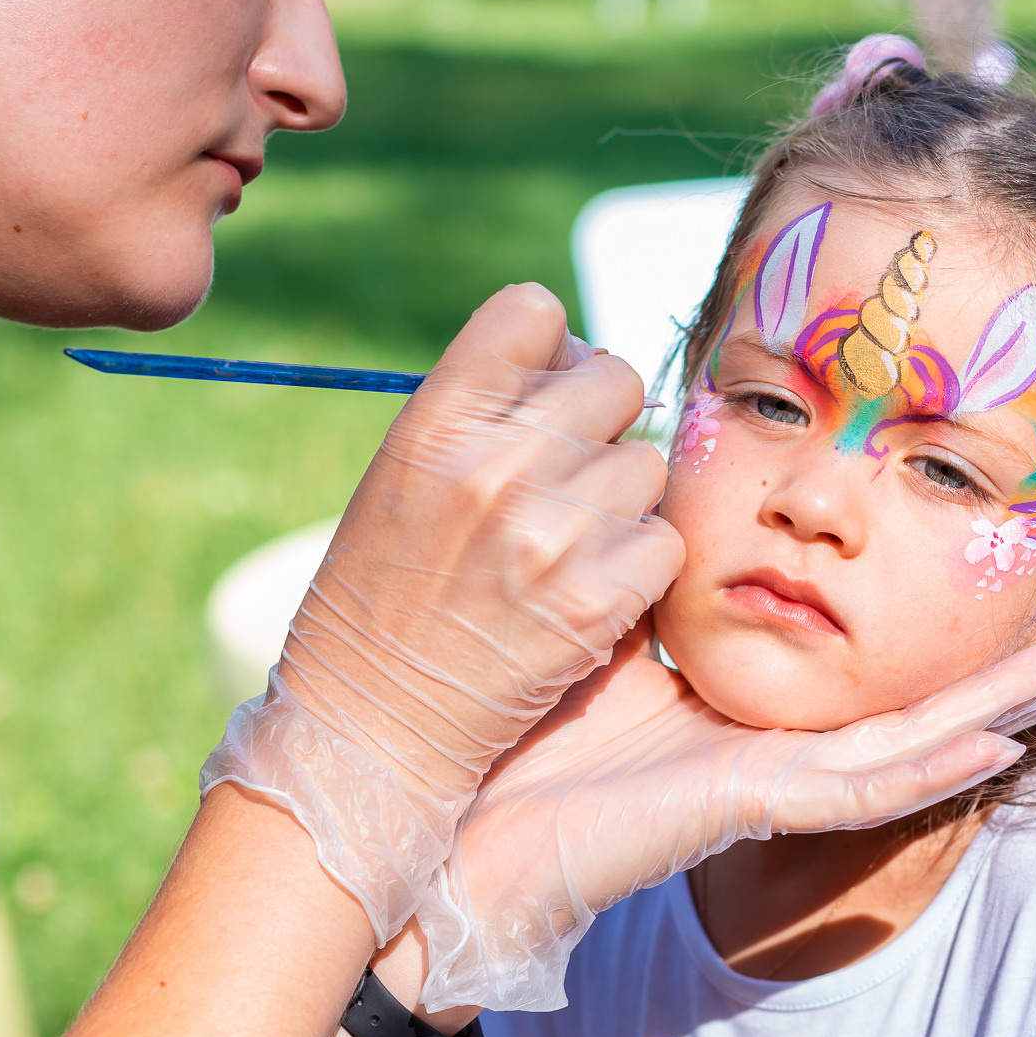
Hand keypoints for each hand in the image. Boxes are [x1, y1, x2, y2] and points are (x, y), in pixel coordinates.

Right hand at [201, 285, 684, 944]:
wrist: (371, 725)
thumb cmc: (382, 593)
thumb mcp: (404, 474)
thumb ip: (487, 410)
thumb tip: (581, 357)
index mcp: (435, 421)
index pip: (534, 311)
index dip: (550, 350)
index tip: (539, 395)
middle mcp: (496, 465)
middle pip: (613, 379)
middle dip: (599, 424)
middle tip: (562, 481)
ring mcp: (553, 534)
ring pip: (648, 465)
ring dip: (622, 501)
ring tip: (565, 546)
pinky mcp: (599, 602)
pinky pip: (665, 544)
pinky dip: (640, 569)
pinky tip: (589, 593)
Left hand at [413, 628, 1035, 1010]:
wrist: (448, 822)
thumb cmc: (512, 728)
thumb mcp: (605, 633)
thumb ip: (654, 576)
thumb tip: (671, 491)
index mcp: (744, 718)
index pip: (865, 680)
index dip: (941, 645)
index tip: (1005, 596)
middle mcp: (771, 755)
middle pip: (915, 712)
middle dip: (1006, 674)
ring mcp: (767, 786)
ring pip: (914, 749)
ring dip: (1002, 710)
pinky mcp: (745, 808)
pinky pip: (856, 789)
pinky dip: (931, 769)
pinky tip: (998, 745)